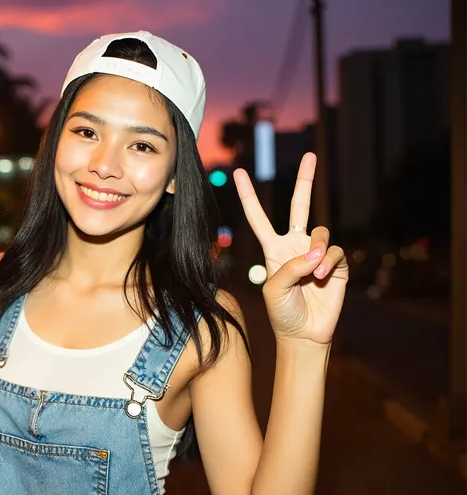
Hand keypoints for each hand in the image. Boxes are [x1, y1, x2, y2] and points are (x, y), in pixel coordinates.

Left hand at [232, 152, 348, 344]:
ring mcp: (316, 253)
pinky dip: (328, 261)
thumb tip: (315, 251)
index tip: (239, 173)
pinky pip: (334, 251)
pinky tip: (322, 276)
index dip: (249, 196)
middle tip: (310, 156)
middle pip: (300, 206)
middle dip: (305, 181)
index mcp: (273, 249)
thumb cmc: (282, 312)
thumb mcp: (273, 289)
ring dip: (316, 249)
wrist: (304, 333)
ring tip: (314, 271)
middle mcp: (295, 245)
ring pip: (320, 231)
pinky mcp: (336, 264)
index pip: (258, 218)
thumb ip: (289, 267)